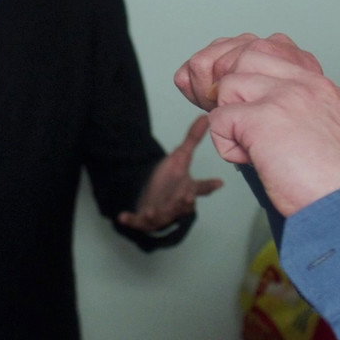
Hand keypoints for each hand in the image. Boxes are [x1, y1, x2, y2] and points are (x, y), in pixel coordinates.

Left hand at [118, 114, 223, 231]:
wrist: (152, 196)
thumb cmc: (170, 179)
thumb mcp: (180, 157)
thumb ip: (192, 140)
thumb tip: (205, 117)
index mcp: (188, 190)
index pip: (200, 187)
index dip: (209, 185)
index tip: (218, 181)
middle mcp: (177, 204)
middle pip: (183, 206)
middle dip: (184, 202)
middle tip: (186, 196)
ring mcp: (161, 213)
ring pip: (162, 216)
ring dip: (157, 214)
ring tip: (151, 211)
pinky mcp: (144, 220)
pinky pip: (138, 222)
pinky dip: (131, 220)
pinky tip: (122, 216)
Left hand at [175, 33, 339, 216]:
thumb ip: (313, 116)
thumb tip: (282, 120)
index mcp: (324, 87)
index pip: (276, 49)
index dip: (251, 72)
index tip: (248, 99)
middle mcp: (306, 84)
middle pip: (248, 55)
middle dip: (231, 85)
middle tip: (236, 119)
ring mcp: (284, 98)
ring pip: (228, 84)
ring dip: (229, 117)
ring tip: (251, 147)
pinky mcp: (262, 120)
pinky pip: (219, 119)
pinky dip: (226, 144)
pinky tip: (250, 161)